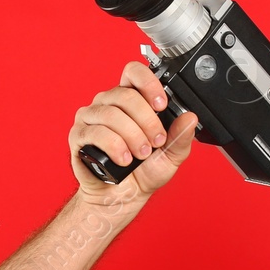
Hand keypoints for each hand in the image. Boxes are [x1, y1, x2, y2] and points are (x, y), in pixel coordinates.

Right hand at [68, 61, 200, 203]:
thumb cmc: (143, 172)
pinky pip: (96, 132)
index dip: (148, 83)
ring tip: (140, 154)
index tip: (161, 104)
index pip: (133, 72)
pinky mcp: (79, 135)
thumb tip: (190, 117)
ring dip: (132, 136)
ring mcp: (91, 117)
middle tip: (156, 141)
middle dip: (147, 121)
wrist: (123, 197)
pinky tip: (123, 159)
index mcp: (130, 100)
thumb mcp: (172, 155)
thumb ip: (181, 136)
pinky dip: (114, 146)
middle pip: (126, 95)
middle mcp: (108, 103)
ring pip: (112, 114)